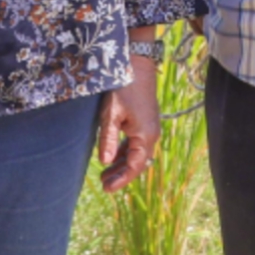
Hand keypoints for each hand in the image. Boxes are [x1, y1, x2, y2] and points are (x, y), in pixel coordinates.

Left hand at [97, 62, 161, 192]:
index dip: (121, 180)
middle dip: (121, 175)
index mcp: (145, 136)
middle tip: (103, 184)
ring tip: (105, 174)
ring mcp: (150, 128)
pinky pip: (136, 143)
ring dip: (122, 164)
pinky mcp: (145, 122)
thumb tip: (105, 162)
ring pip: (137, 154)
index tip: (107, 189)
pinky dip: (125, 152)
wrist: (138, 65)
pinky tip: (113, 156)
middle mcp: (151, 135)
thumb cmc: (124, 88)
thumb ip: (108, 139)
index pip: (134, 167)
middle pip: (137, 163)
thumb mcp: (112, 114)